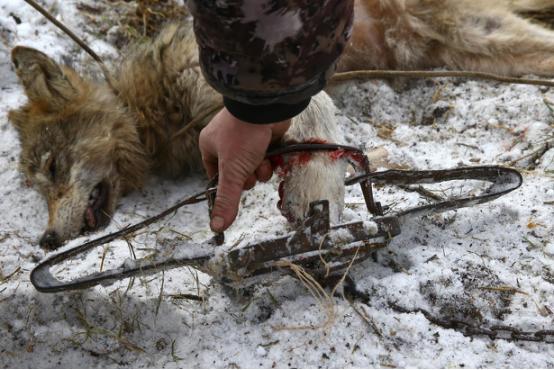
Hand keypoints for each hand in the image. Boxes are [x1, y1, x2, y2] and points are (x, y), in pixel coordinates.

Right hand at [199, 108, 290, 231]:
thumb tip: (216, 227)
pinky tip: (272, 154)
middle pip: (237, 174)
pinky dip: (269, 159)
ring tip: (262, 161)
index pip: (215, 175)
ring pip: (253, 167)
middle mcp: (225, 141)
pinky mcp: (263, 135)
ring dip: (260, 169)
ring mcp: (245, 138)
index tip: (236, 188)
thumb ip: (226, 200)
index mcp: (209, 145)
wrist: (266, 108)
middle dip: (247, 177)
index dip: (227, 185)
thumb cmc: (243, 136)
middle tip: (250, 170)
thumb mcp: (232, 172)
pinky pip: (265, 156)